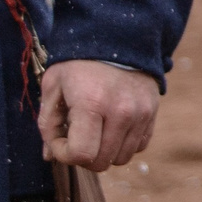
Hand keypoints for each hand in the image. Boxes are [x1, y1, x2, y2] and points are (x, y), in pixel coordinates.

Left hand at [37, 61, 159, 171]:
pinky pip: (139, 145)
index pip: (82, 154)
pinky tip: (112, 128)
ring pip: (122, 158)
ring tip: (95, 132)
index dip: (64, 154)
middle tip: (76, 136)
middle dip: (83, 156)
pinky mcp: (153, 113)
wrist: (117, 39)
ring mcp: (141, 113)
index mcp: (92, 104)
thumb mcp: (53, 87)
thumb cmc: (79, 65)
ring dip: (105, 151)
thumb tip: (50, 155)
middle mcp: (122, 112)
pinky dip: (124, 144)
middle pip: (102, 162)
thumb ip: (48, 124)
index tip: (60, 139)